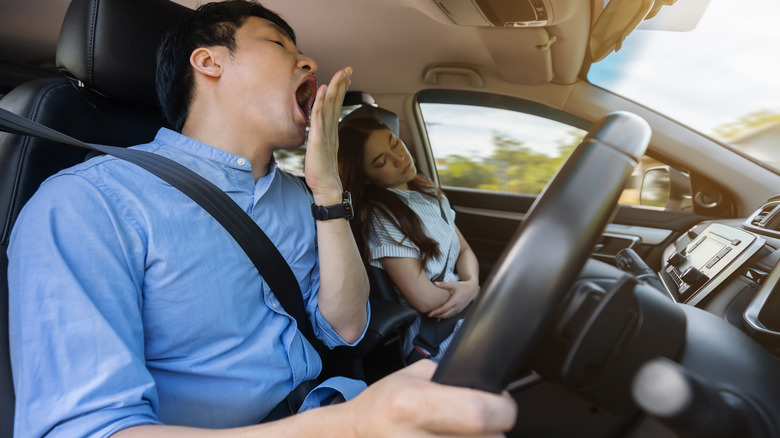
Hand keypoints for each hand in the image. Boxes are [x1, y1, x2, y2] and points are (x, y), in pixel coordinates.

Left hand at [305, 66, 351, 203]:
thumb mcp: (322, 151)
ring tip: (340, 73)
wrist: (326, 187)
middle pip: (337, 102)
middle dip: (342, 83)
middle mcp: (331, 129)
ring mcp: (326, 134)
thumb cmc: (322, 172)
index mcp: (332, 131)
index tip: (345, 75)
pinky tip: (323, 89)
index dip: (341, 89)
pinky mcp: (318, 139)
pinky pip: (319, 116)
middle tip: (348, 68)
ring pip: (330, 105)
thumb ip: (323, 139)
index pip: (337, 105)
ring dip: (335, 87)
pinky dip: (321, 101)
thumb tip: (321, 132)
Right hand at [348, 360, 516, 436]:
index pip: (478, 413)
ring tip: (464, 432)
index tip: (504, 405)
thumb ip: (450, 378)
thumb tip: (488, 386)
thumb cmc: (380, 405)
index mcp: (413, 404)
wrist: (352, 434)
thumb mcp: (411, 376)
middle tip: (488, 422)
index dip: (503, 409)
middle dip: (496, 430)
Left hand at [427, 279, 478, 318]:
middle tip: (428, 314)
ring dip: (440, 317)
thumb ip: (443, 284)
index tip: (429, 313)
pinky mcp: (459, 310)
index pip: (444, 309)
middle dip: (436, 316)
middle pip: (445, 315)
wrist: (473, 290)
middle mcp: (457, 307)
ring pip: (448, 316)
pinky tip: (440, 314)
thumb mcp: (453, 284)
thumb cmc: (463, 287)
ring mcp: (458, 310)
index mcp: (455, 301)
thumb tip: (434, 283)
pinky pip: (451, 315)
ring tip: (433, 315)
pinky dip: (444, 316)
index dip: (436, 312)